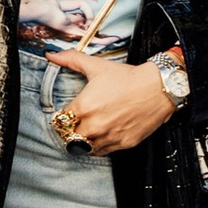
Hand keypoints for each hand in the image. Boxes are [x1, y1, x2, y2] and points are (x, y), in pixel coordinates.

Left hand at [51, 47, 177, 155]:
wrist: (157, 87)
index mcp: (83, 107)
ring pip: (85, 148)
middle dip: (71, 130)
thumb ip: (71, 60)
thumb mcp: (96, 66)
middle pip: (70, 136)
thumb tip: (50, 54)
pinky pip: (102, 152)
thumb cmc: (127, 77)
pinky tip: (101, 136)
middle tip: (76, 123)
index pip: (61, 121)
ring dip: (83, 141)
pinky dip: (98, 146)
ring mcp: (109, 137)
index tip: (67, 114)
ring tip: (87, 131)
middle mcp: (94, 126)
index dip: (63, 116)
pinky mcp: (123, 144)